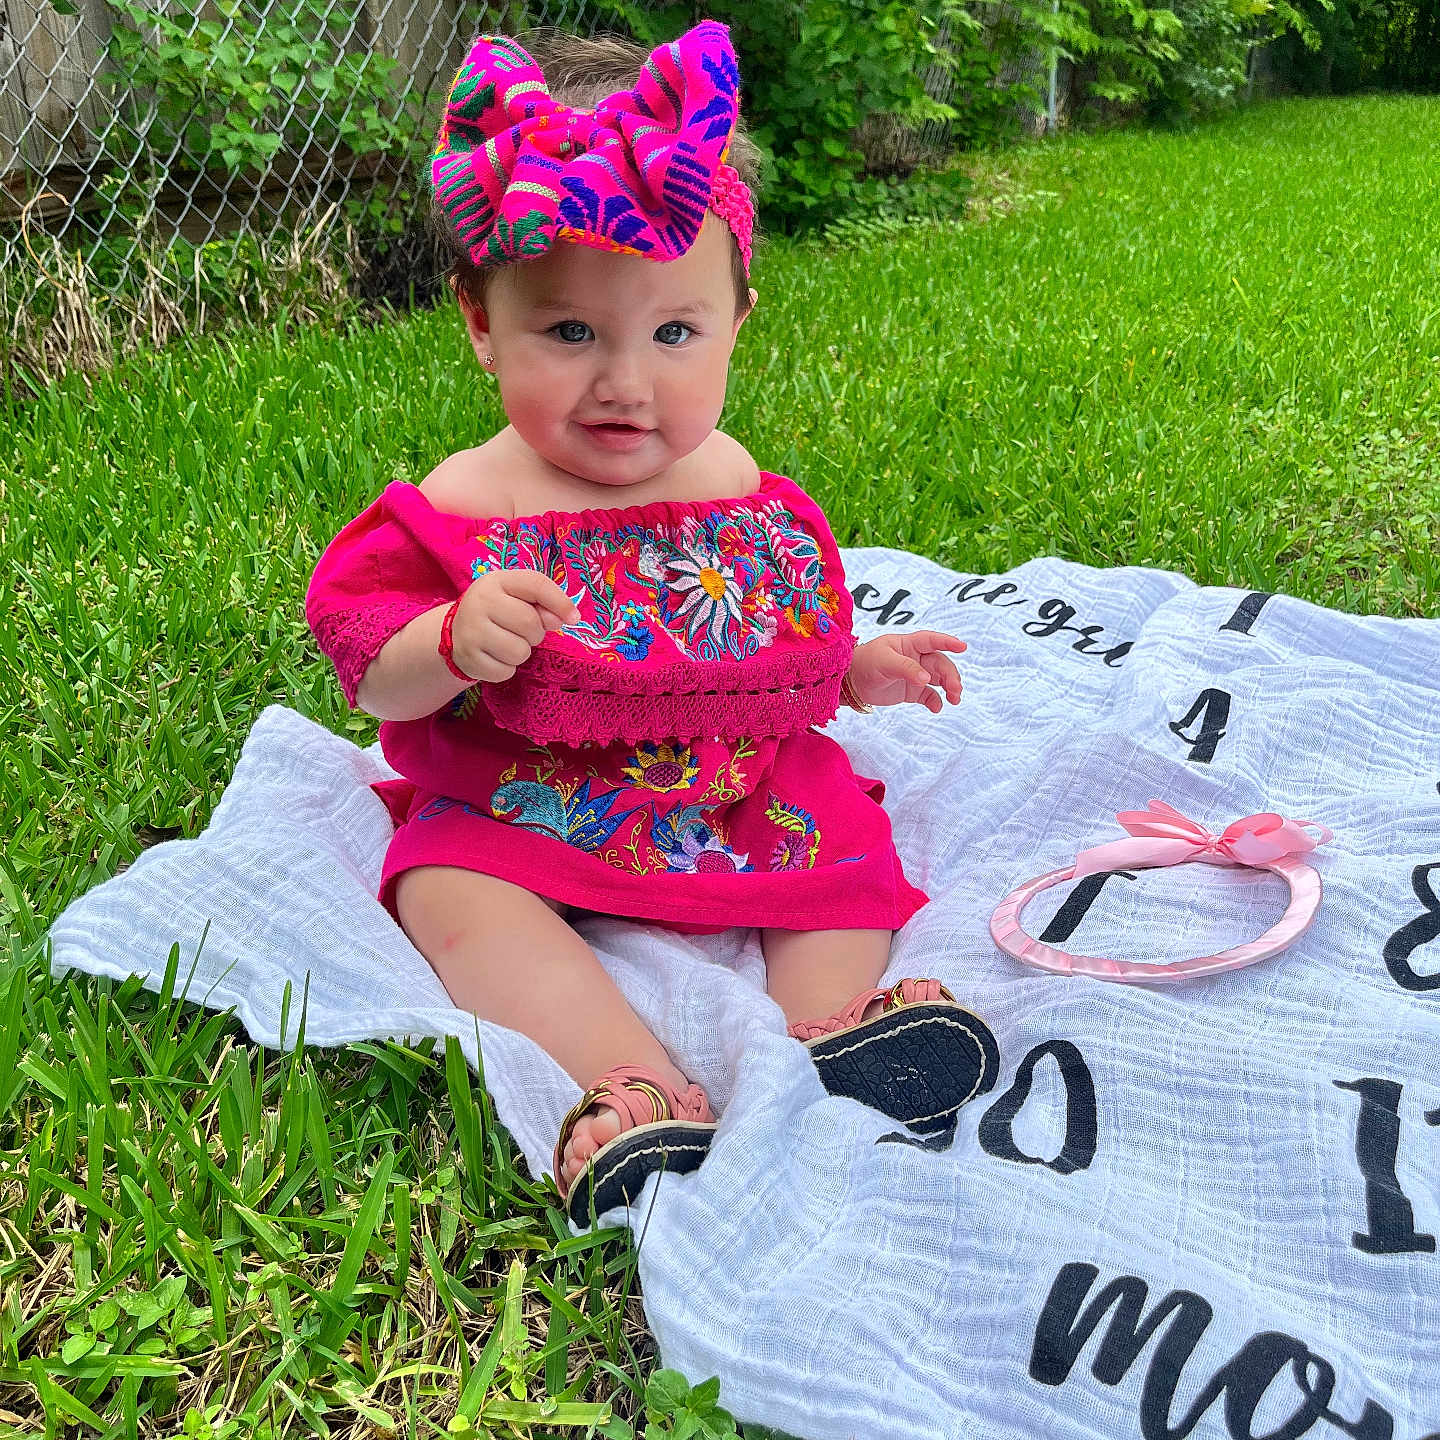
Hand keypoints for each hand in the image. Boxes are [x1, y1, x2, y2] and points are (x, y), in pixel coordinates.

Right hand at [449, 569, 580, 682]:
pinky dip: (507, 668)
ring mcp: (470, 630)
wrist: (456, 634)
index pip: (536, 585)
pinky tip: (495, 656)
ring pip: (519, 651)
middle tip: (522, 632)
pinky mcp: (468, 658)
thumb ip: (544, 603)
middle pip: (529, 623)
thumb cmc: (497, 612)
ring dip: (522, 652)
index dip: (560, 602)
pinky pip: (505, 671)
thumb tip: (566, 618)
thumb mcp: (518, 598)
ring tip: (507, 643)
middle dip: (535, 633)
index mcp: (496, 581)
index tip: (574, 618)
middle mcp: (479, 601)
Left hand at [848, 632, 965, 713]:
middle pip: (940, 664)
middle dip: (951, 676)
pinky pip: (929, 696)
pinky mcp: (912, 691)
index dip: (947, 642)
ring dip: (949, 688)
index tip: (962, 647)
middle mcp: (916, 658)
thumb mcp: (884, 661)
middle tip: (955, 690)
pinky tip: (937, 708)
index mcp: (909, 645)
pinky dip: (935, 702)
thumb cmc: (865, 663)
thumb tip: (926, 679)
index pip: (932, 641)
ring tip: (954, 699)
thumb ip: (906, 668)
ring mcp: (915, 675)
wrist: (850, 682)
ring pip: (939, 680)